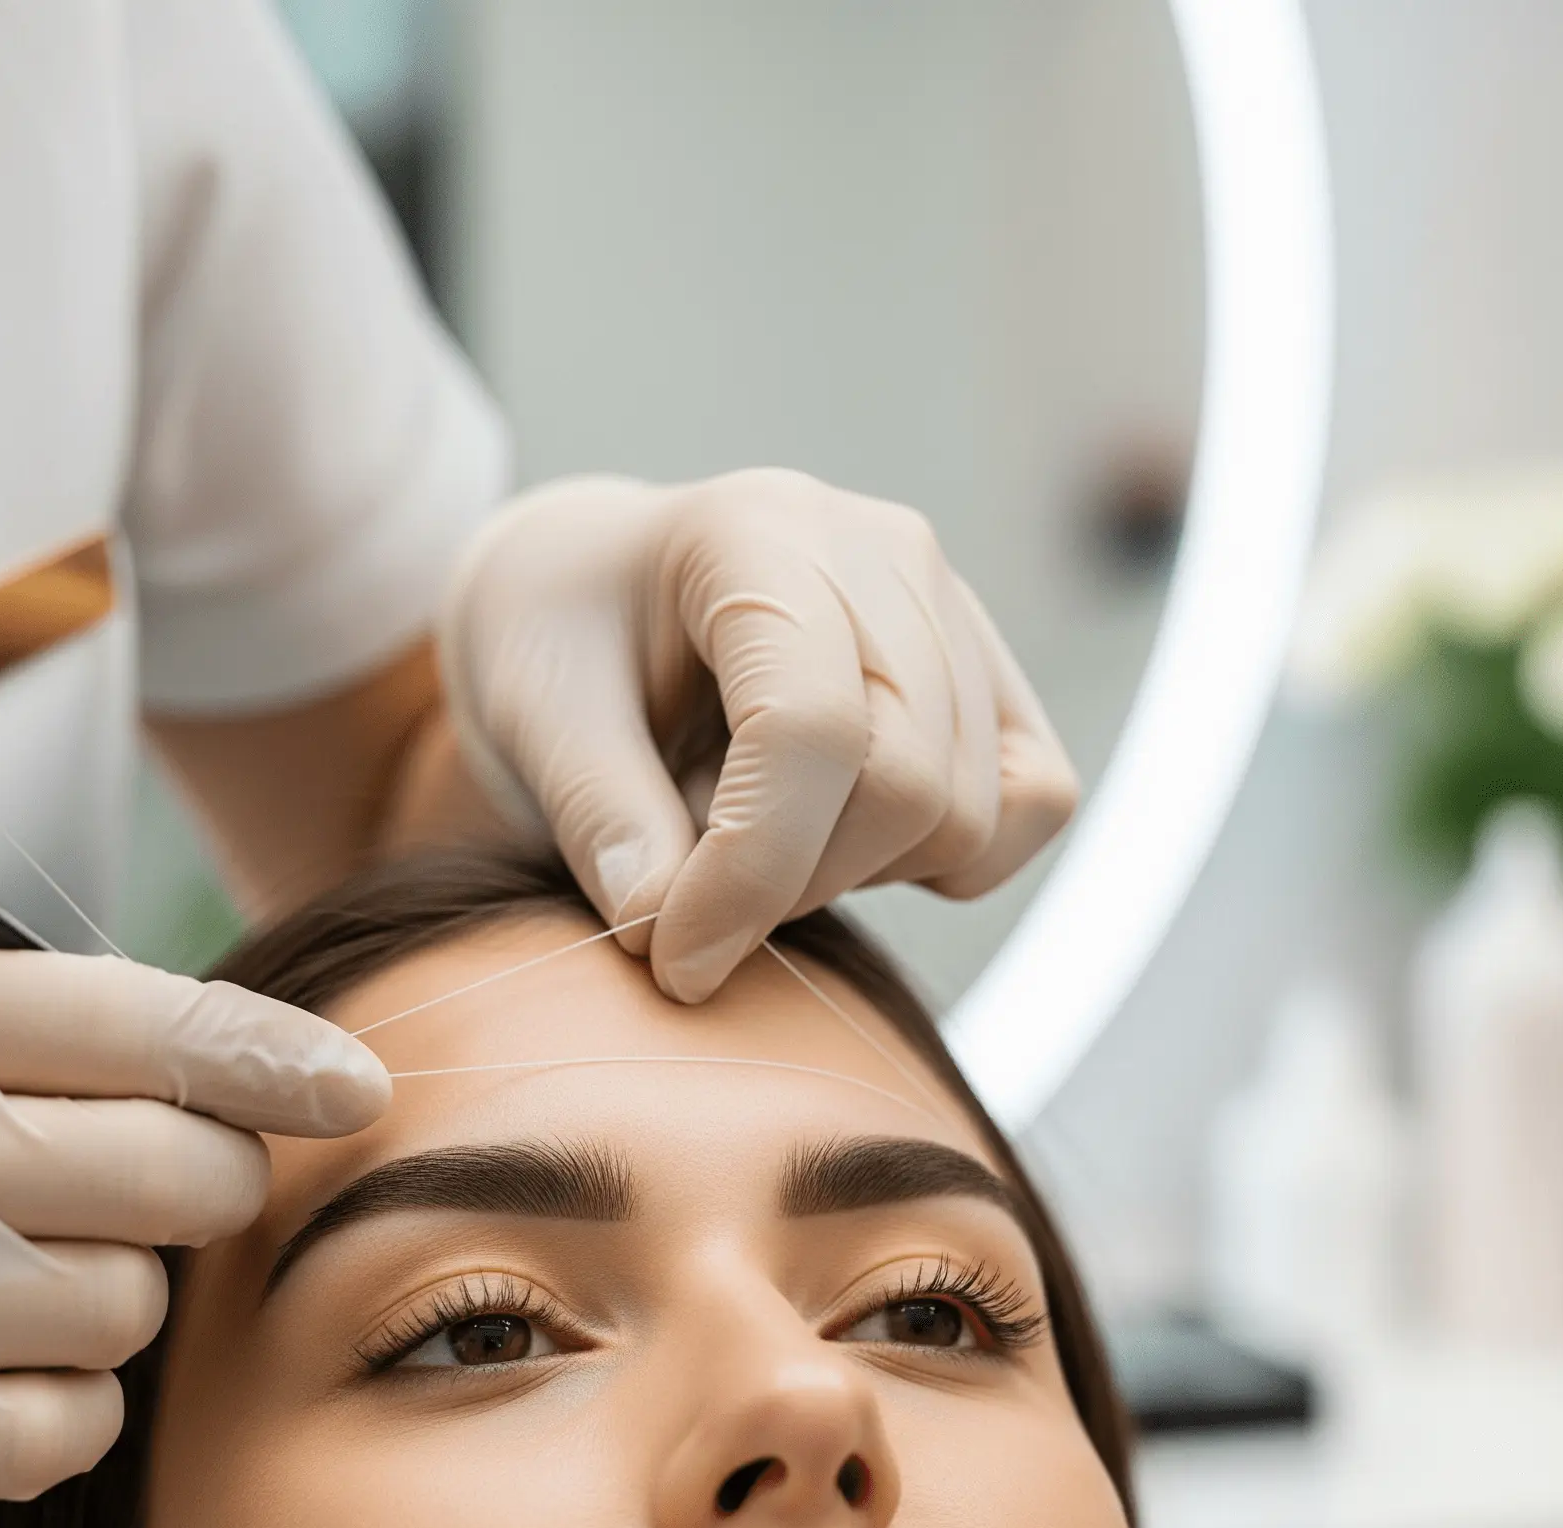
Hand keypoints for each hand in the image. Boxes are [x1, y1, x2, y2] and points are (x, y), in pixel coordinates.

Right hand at [0, 946, 388, 1527]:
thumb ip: (16, 1034)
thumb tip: (244, 1067)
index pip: (128, 1018)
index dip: (268, 1055)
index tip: (353, 1085)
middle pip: (174, 1172)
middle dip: (202, 1190)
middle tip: (148, 1200)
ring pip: (130, 1306)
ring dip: (106, 1304)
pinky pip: (72, 1423)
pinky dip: (55, 1408)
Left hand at [437, 469, 1077, 1000]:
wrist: (603, 597)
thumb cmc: (560, 646)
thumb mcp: (528, 716)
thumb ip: (597, 816)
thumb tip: (665, 925)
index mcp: (755, 531)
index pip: (808, 726)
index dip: (750, 871)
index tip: (673, 960)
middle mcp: (882, 550)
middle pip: (904, 784)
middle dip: (791, 886)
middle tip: (692, 893)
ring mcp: (954, 607)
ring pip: (967, 815)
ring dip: (851, 875)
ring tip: (748, 831)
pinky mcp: (994, 678)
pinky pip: (1033, 805)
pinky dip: (946, 860)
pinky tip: (838, 837)